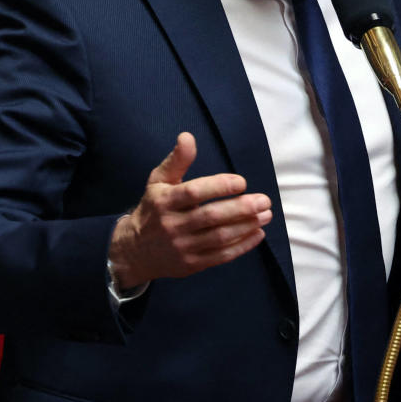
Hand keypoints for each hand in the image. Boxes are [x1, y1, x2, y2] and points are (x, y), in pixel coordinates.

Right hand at [108, 133, 271, 288]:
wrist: (134, 251)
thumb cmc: (153, 209)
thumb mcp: (158, 181)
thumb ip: (177, 160)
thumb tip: (187, 136)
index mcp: (165, 201)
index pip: (194, 193)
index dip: (219, 186)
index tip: (242, 182)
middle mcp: (172, 225)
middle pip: (211, 217)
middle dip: (241, 208)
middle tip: (264, 200)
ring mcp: (182, 247)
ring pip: (219, 238)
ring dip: (246, 226)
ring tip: (266, 215)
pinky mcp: (191, 265)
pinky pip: (220, 256)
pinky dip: (242, 246)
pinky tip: (257, 234)